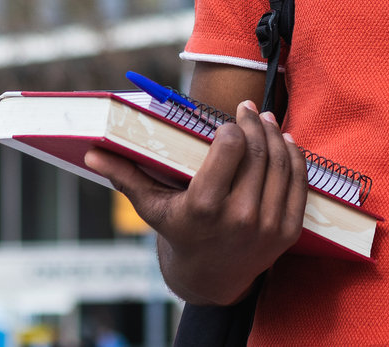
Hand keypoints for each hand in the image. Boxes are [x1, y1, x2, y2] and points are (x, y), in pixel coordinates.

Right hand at [83, 100, 307, 305]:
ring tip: (265, 120)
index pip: (230, 148)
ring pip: (280, 163)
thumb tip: (91, 151)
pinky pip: (298, 183)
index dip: (232, 128)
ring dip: (275, 135)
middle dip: (254, 123)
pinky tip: (284, 141)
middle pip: (257, 152)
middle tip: (247, 109)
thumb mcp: (151, 207)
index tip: (227, 120)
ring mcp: (267, 226)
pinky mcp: (287, 232)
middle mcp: (239, 218)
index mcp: (204, 208)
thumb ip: (125, 175)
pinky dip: (294, 157)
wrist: (210, 279)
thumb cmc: (177, 233)